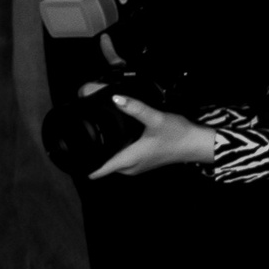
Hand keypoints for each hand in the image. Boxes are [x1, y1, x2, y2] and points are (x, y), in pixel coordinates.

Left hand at [89, 96, 221, 177]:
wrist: (197, 144)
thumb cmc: (177, 135)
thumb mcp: (155, 119)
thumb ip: (135, 108)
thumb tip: (115, 98)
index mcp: (129, 160)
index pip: (98, 170)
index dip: (83, 164)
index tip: (72, 155)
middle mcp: (130, 167)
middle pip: (103, 165)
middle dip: (93, 154)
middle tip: (83, 135)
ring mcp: (137, 166)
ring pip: (113, 162)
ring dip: (106, 152)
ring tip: (99, 134)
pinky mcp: (143, 162)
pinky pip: (123, 160)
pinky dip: (117, 151)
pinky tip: (121, 137)